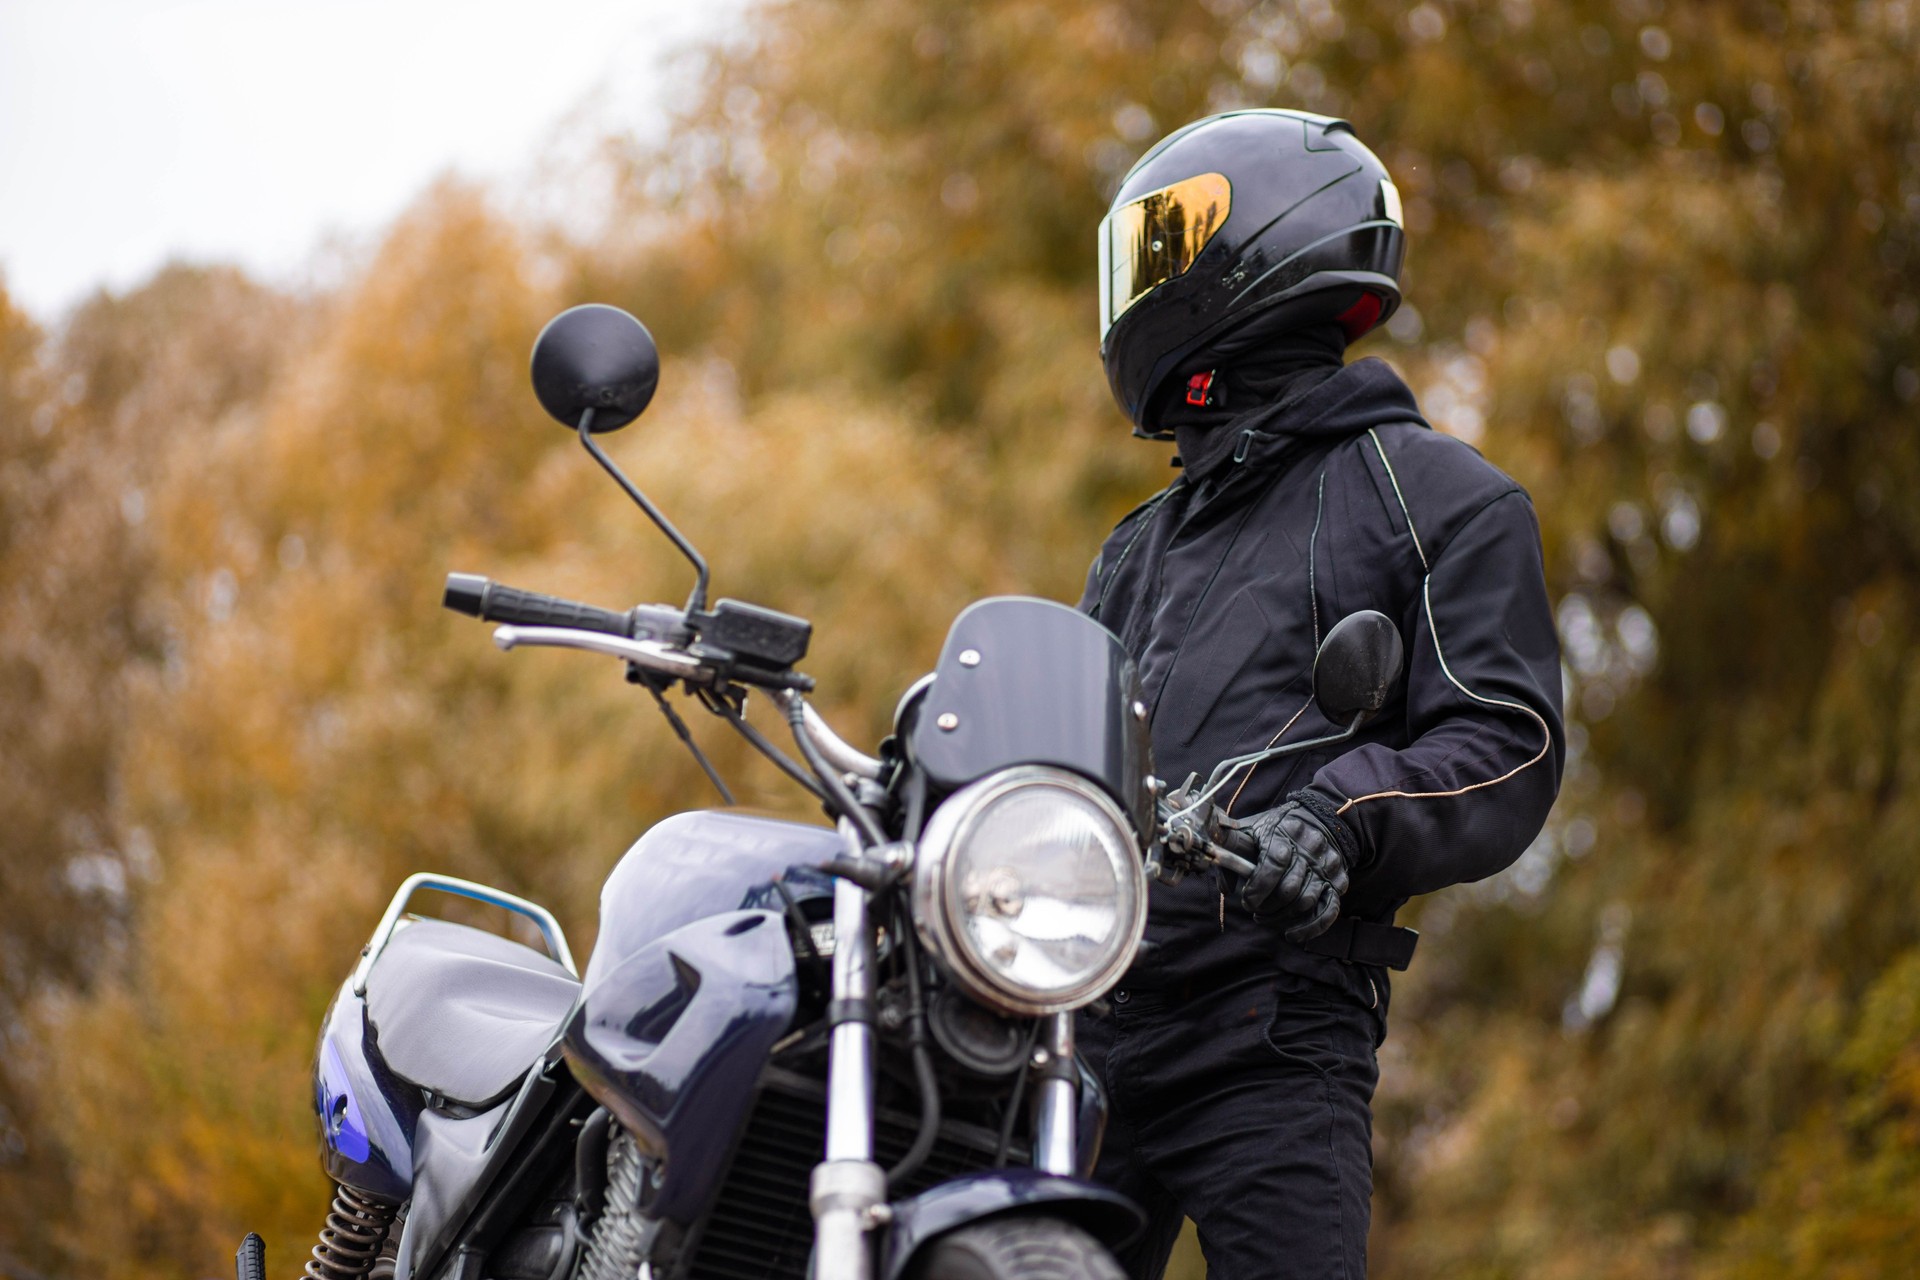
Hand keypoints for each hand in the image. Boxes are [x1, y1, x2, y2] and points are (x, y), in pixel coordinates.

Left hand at [1236, 800, 1351, 942]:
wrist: (1319, 817)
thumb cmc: (1278, 827)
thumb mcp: (1252, 828)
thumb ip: (1232, 851)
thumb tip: (1227, 888)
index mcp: (1284, 833)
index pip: (1273, 864)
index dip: (1257, 888)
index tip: (1246, 900)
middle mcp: (1309, 849)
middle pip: (1288, 889)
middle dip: (1267, 906)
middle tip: (1255, 910)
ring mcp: (1326, 866)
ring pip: (1306, 901)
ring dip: (1282, 917)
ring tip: (1266, 917)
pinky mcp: (1338, 881)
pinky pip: (1329, 910)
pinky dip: (1311, 927)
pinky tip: (1292, 934)